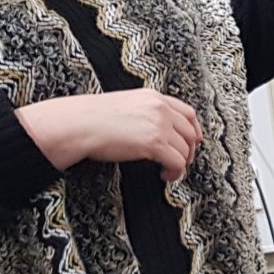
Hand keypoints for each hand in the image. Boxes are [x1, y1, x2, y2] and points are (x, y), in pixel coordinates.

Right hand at [16, 89, 202, 181]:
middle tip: (180, 162)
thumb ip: (145, 113)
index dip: (194, 130)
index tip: (193, 142)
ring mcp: (159, 125)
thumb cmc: (93, 119)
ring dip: (180, 164)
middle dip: (189, 150)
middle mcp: (160, 108)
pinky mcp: (155, 143)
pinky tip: (164, 176)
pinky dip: (175, 173)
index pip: (187, 112)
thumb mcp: (125, 106)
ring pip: (185, 149)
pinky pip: (178, 162)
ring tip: (167, 172)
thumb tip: (156, 132)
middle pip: (190, 132)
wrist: (79, 124)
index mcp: (153, 97)